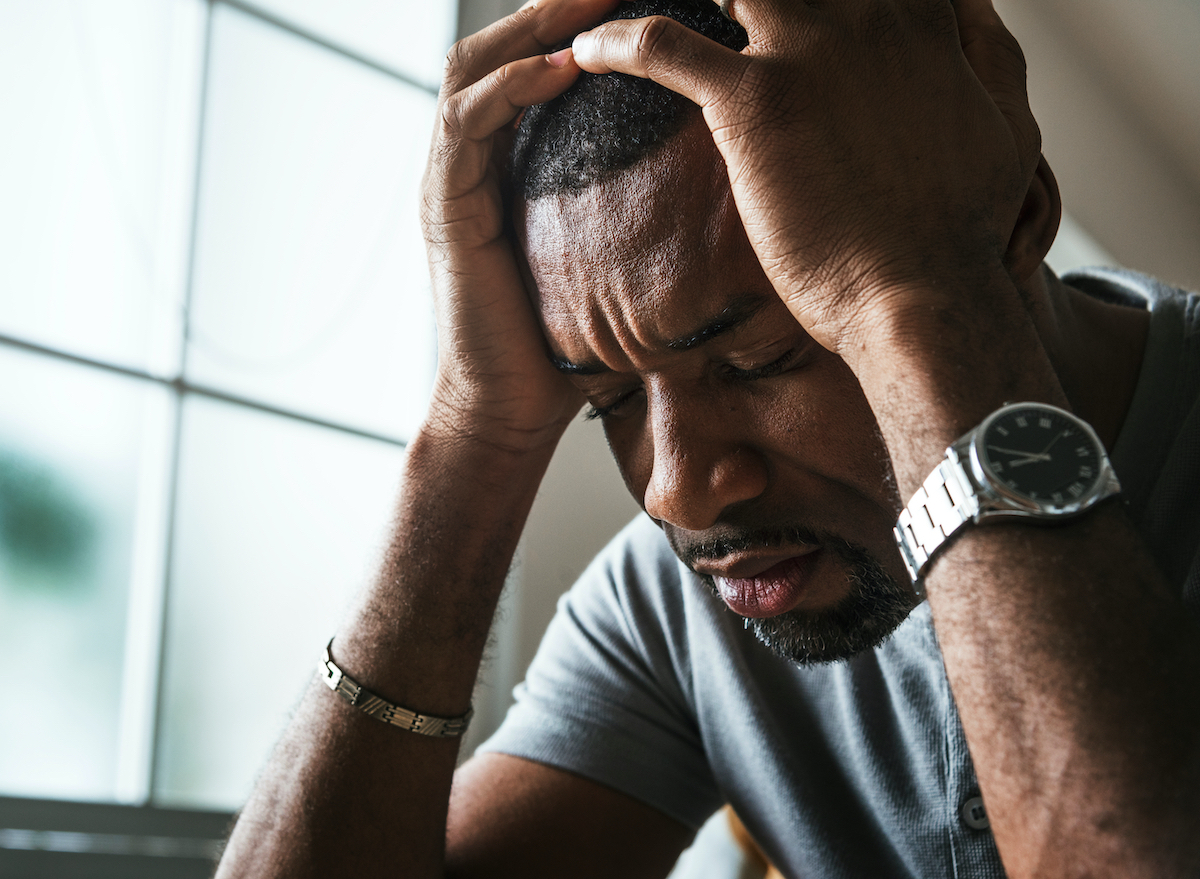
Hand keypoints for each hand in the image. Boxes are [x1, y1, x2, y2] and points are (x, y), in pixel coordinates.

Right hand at [421, 0, 617, 448]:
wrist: (511, 407)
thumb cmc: (566, 341)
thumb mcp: (610, 258)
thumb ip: (635, 211)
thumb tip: (718, 184)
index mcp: (509, 163)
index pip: (534, 64)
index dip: (578, 23)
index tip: (638, 0)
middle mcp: (474, 159)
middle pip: (501, 47)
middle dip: (556, 7)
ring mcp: (452, 179)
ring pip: (473, 68)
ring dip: (532, 27)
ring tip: (591, 2)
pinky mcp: (443, 206)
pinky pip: (467, 124)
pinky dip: (512, 87)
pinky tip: (562, 67)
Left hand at [569, 0, 1041, 355]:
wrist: (925, 295)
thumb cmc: (966, 227)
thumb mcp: (1008, 121)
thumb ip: (987, 51)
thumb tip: (969, 12)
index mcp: (919, 13)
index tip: (753, 11)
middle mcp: (864, 12)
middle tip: (704, 10)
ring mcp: (808, 49)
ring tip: (611, 11)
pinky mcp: (757, 101)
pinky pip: (662, 46)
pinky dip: (617, 43)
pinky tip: (589, 55)